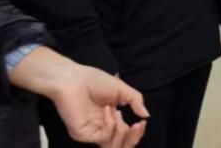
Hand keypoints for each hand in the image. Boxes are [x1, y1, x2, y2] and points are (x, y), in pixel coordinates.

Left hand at [9, 47, 147, 146]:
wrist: (74, 79)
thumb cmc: (95, 81)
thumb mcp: (122, 90)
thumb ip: (135, 101)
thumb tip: (146, 115)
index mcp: (110, 119)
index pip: (125, 134)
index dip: (136, 132)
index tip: (143, 122)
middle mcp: (101, 128)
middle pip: (120, 143)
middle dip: (133, 137)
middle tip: (138, 125)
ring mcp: (91, 132)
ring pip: (112, 145)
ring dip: (121, 130)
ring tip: (120, 113)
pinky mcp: (83, 134)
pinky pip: (103, 137)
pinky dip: (110, 125)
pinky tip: (108, 110)